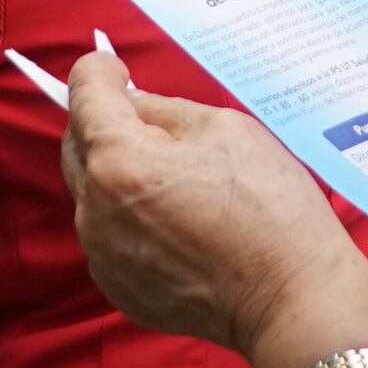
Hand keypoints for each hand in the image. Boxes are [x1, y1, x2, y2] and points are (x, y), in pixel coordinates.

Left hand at [59, 49, 367, 363]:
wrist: (291, 297)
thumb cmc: (269, 208)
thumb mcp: (224, 129)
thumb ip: (163, 109)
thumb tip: (130, 103)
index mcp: (119, 160)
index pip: (83, 93)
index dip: (100, 71)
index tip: (118, 70)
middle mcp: (95, 210)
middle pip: (76, 144)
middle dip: (103, 122)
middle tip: (147, 120)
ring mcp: (102, 255)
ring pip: (92, 193)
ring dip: (117, 174)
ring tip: (173, 180)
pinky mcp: (117, 288)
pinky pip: (109, 235)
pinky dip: (130, 218)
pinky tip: (177, 222)